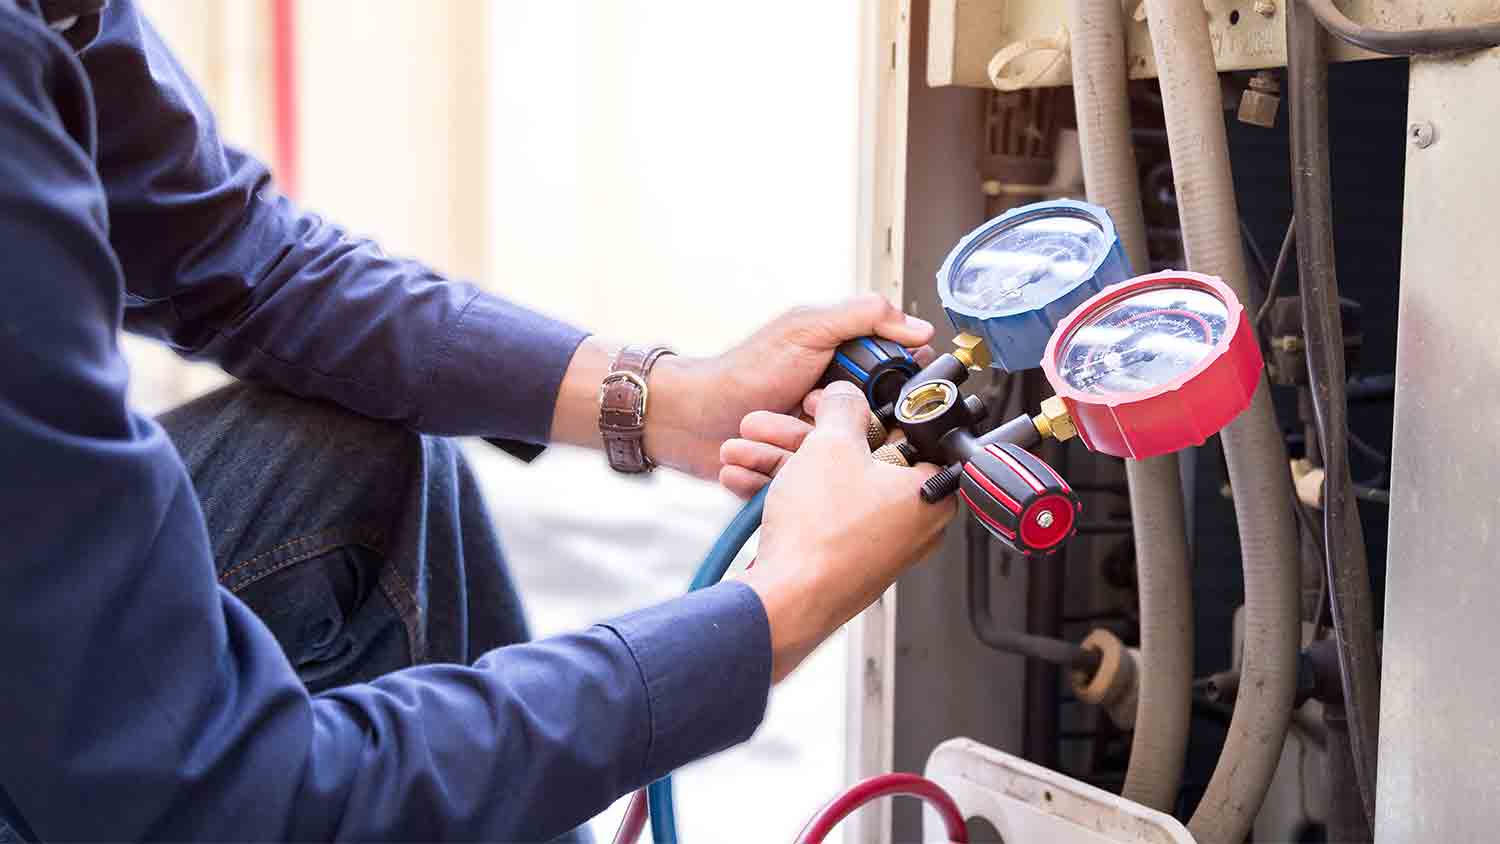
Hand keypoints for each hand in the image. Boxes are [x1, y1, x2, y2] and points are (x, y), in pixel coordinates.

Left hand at [644, 294, 933, 478]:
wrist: (689, 417)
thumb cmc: (742, 371)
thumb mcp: (806, 329)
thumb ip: (861, 318)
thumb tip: (917, 326)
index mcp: (847, 374)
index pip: (896, 390)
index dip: (896, 399)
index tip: (883, 401)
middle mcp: (837, 412)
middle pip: (875, 435)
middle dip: (846, 433)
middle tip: (811, 415)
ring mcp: (818, 447)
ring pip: (842, 468)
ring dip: (804, 454)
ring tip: (776, 435)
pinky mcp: (798, 478)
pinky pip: (808, 491)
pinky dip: (784, 479)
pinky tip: (761, 463)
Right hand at [730, 382, 955, 680]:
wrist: (787, 601)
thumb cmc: (822, 537)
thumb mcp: (831, 445)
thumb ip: (844, 408)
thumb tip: (847, 396)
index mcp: (931, 493)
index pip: (911, 435)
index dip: (871, 409)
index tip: (841, 401)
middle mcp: (911, 523)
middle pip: (862, 458)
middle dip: (808, 436)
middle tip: (784, 421)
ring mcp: (877, 544)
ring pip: (831, 485)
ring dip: (784, 462)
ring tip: (745, 450)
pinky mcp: (844, 559)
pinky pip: (819, 513)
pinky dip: (787, 494)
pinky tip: (745, 481)